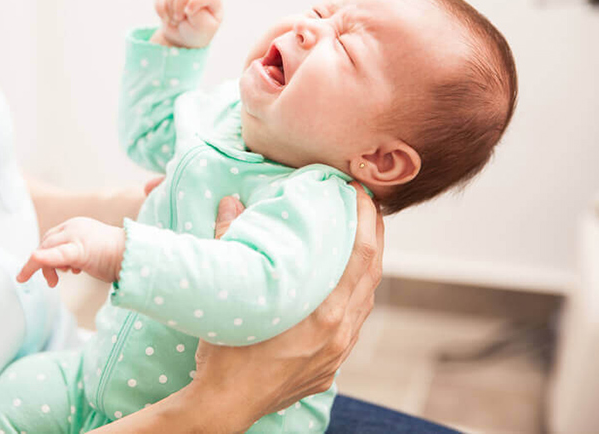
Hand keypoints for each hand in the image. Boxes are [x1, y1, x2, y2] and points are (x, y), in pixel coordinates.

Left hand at [17, 217, 125, 286]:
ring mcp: (76, 235)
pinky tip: (33, 261)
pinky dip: (42, 259)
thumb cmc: (117, 257)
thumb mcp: (90, 251)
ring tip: (53, 282)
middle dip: (42, 263)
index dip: (46, 254)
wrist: (135, 257)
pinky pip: (55, 254)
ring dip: (43, 267)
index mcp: (77, 225)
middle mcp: (74, 226)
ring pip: (47, 248)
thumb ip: (75, 254)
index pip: (52, 237)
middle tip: (51, 282)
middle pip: (46, 242)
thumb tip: (63, 266)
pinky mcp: (79, 249)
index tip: (51, 271)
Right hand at [152, 0, 222, 48]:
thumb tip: (186, 3)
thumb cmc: (198, 32)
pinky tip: (166, 18)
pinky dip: (161, 10)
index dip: (195, 2)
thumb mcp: (204, 28)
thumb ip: (200, 15)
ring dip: (170, 9)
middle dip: (179, 7)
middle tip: (180, 19)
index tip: (188, 14)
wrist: (183, 38)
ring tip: (175, 20)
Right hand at [191, 182, 383, 423]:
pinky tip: (343, 286)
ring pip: (366, 300)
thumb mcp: (229, 293)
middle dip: (374, 235)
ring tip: (360, 239)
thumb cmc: (224, 353)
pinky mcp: (330, 368)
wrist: (224, 406)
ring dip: (368, 266)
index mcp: (323, 313)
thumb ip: (230, 241)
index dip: (366, 219)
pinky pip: (353, 324)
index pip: (360, 254)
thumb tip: (231, 202)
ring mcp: (337, 353)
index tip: (361, 193)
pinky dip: (355, 296)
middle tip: (368, 205)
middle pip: (372, 274)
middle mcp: (339, 333)